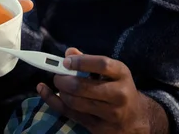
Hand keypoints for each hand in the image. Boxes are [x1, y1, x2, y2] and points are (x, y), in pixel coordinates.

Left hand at [37, 48, 167, 133]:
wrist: (136, 118)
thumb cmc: (118, 88)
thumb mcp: (111, 71)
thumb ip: (89, 60)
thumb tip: (69, 53)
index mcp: (122, 74)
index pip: (101, 64)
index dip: (80, 62)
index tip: (66, 61)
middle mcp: (119, 95)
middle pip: (82, 87)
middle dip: (62, 79)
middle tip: (57, 75)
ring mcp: (110, 114)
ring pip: (74, 102)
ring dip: (60, 91)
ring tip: (59, 85)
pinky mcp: (99, 128)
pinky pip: (70, 114)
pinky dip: (53, 101)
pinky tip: (43, 91)